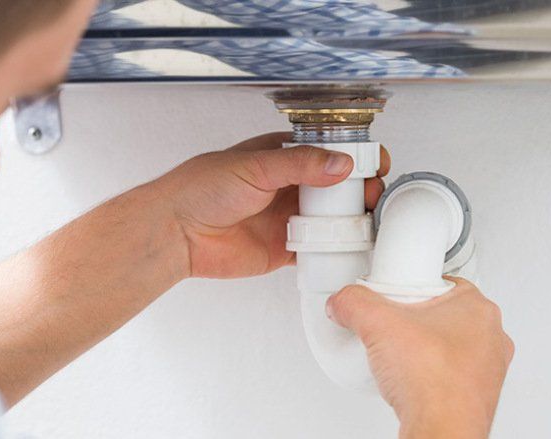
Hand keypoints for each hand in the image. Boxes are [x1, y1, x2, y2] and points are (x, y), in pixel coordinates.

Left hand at [151, 132, 390, 278]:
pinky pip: (319, 249)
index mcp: (282, 156)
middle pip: (339, 188)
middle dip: (361, 191)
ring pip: (334, 219)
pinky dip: (336, 250)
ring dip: (353, 221)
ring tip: (366, 222)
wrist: (175, 232)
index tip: (376, 164)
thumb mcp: (255, 166)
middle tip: (371, 197)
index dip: (356, 157)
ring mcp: (288, 218)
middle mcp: (289, 186)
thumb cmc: (200, 189)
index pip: (330, 152)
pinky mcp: (284, 249)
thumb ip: (300, 164)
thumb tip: (341, 164)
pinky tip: (350, 248)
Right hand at [326, 278, 513, 438]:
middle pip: (443, 314)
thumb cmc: (433, 382)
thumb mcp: (376, 324)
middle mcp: (492, 336)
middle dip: (416, 319)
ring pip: (449, 345)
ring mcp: (488, 368)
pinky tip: (411, 381)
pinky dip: (430, 376)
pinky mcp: (478, 394)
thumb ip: (354, 303)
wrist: (442, 430)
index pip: (442, 282)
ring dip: (424, 349)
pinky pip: (450, 374)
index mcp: (479, 308)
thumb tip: (343, 302)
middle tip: (393, 327)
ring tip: (400, 356)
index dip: (412, 287)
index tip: (394, 297)